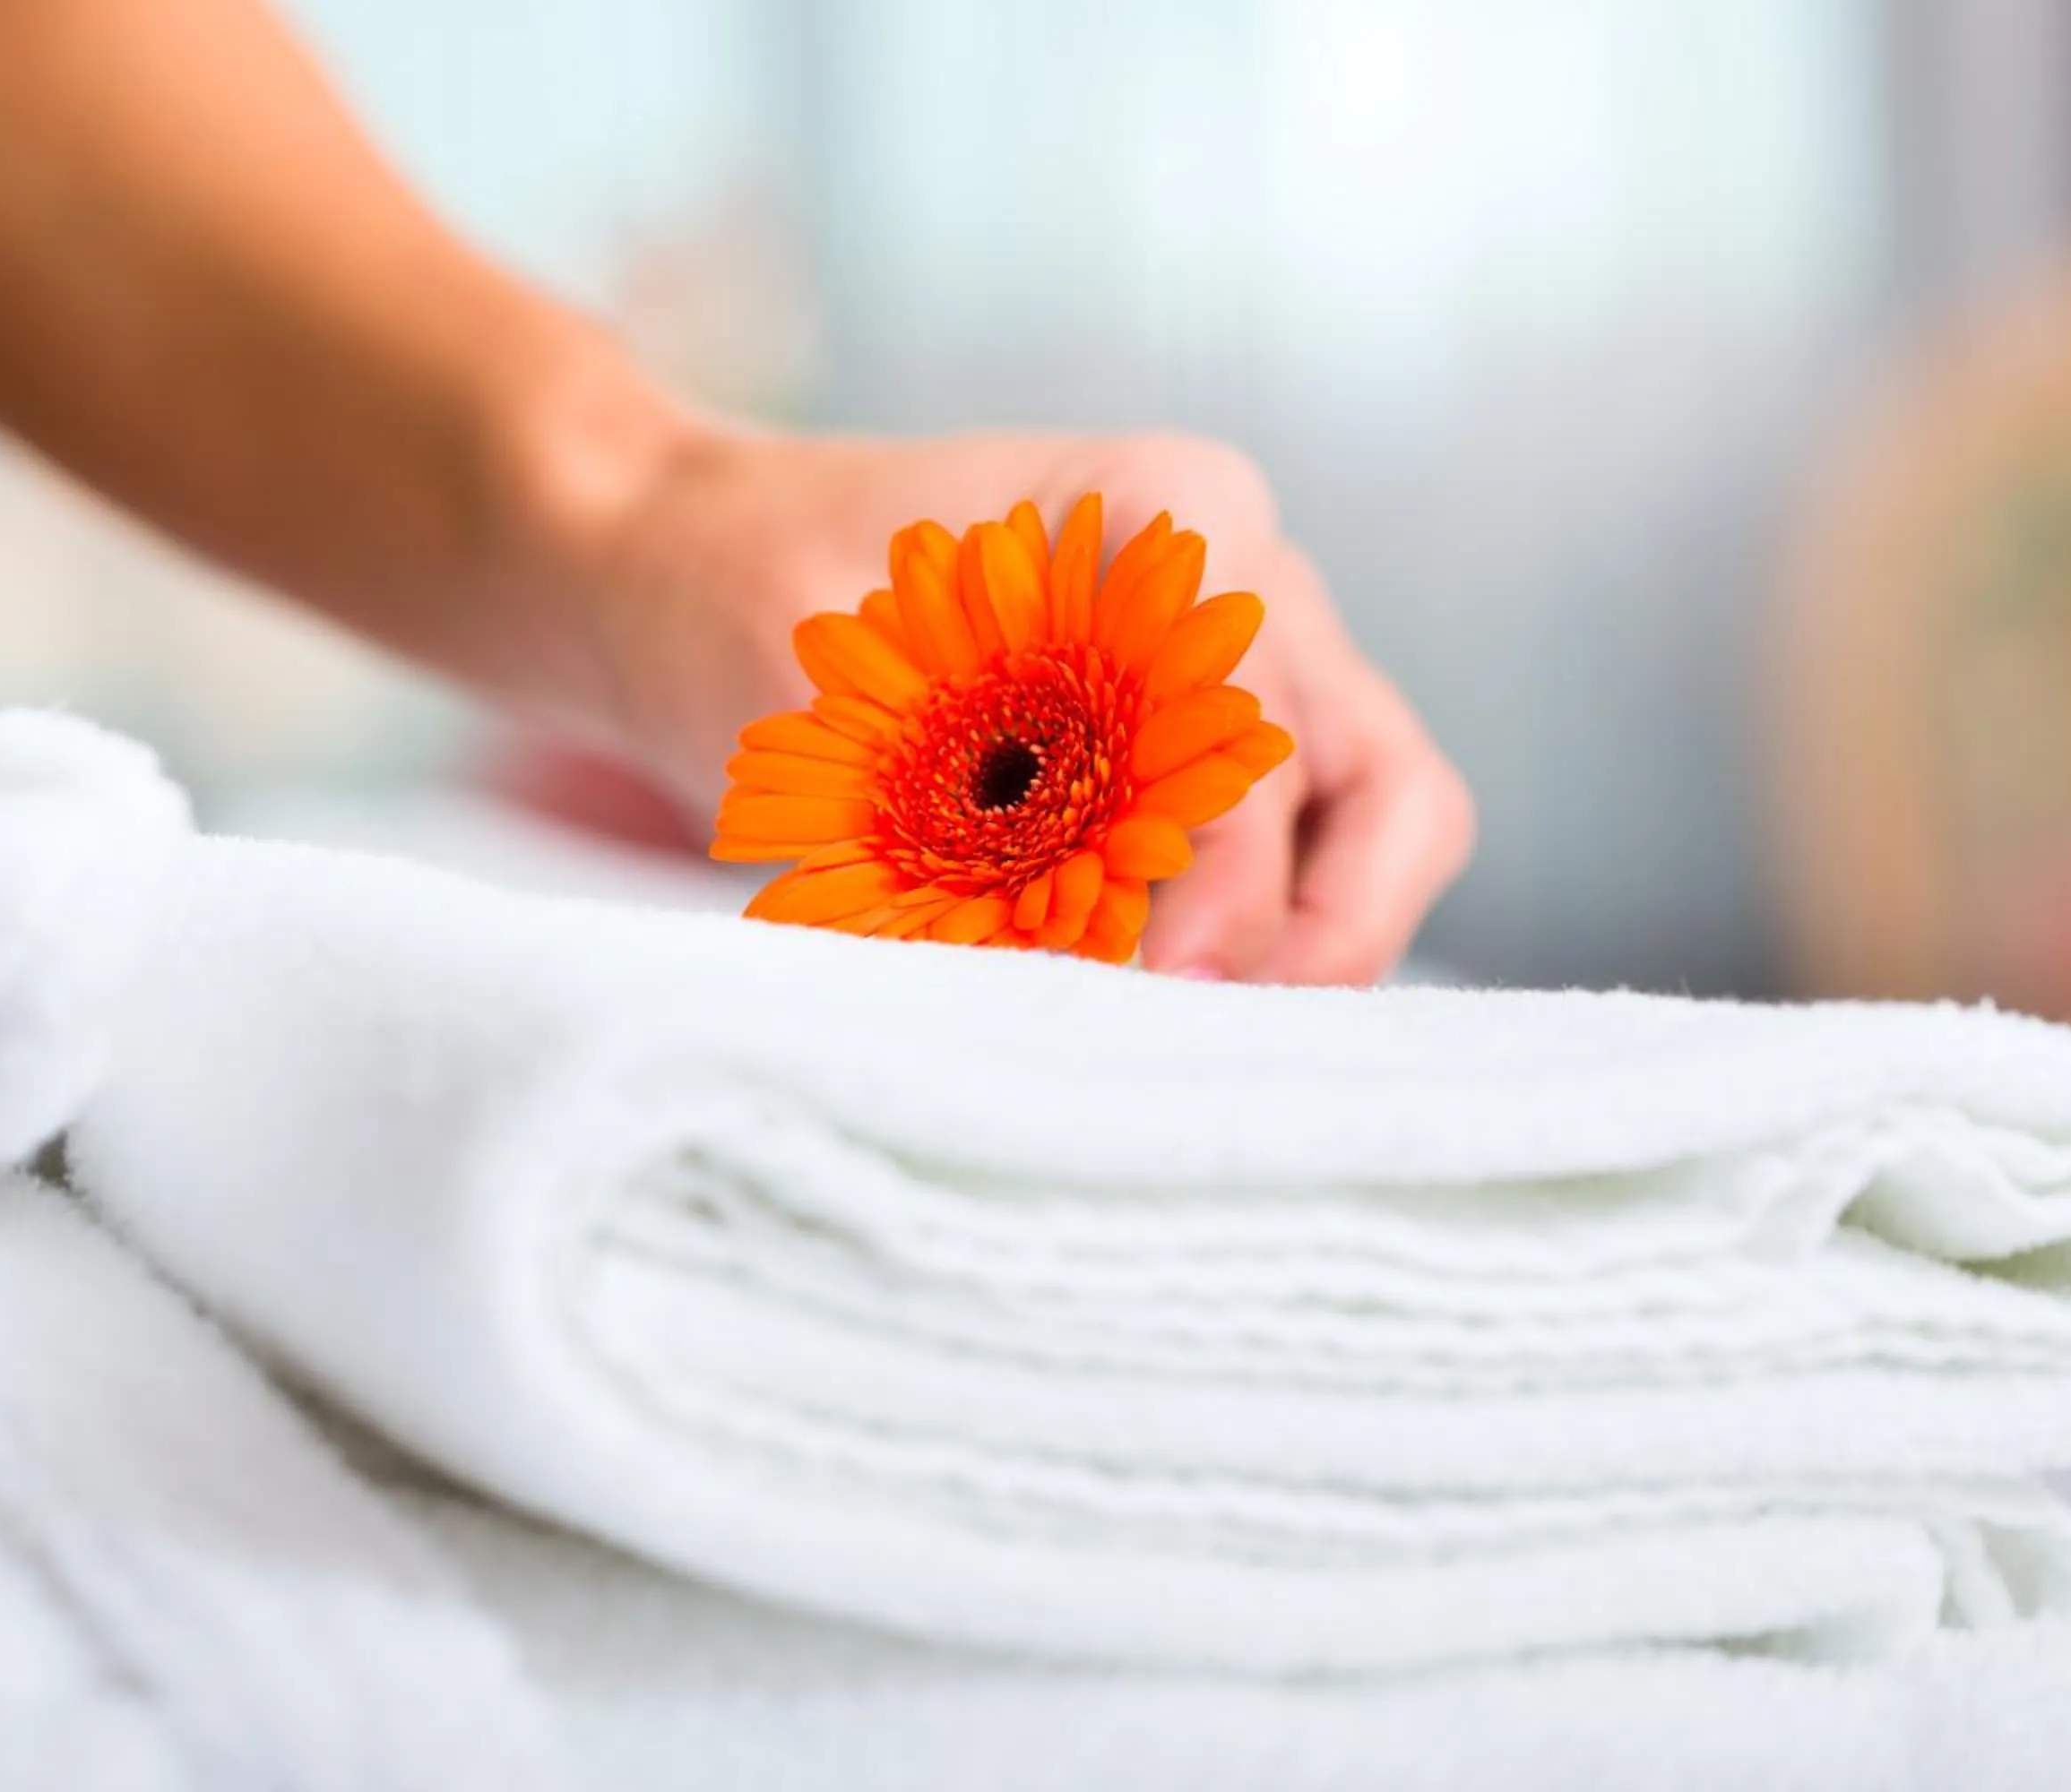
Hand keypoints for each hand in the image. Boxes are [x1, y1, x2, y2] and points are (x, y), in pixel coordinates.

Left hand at [555, 424, 1474, 985]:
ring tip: (1180, 1033)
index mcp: (1169, 510)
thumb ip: (970, 797)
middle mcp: (1246, 582)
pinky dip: (1250, 941)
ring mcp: (1246, 668)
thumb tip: (1100, 947)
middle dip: (1325, 930)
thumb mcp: (828, 685)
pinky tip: (1147, 1001)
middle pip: (1389, 789)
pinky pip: (1298, 860)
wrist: (680, 571)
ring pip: (1375, 831)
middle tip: (1205, 1030)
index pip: (1260, 724)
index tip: (1148, 974)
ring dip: (1303, 947)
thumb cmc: (737, 590)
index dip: (1226, 871)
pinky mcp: (1209, 748)